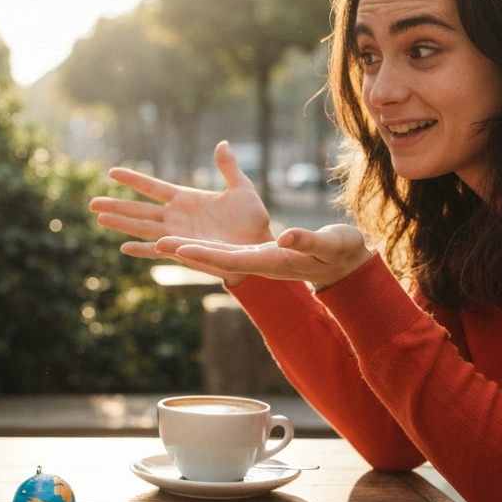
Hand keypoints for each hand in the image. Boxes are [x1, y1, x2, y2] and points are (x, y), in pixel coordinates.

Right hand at [88, 141, 273, 283]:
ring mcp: (177, 234)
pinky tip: (124, 248)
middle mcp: (176, 217)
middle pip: (139, 210)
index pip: (152, 187)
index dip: (133, 180)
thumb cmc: (252, 220)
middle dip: (116, 206)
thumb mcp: (241, 189)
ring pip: (143, 228)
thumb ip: (228, 169)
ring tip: (100, 219)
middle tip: (91, 203)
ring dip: (122, 224)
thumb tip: (222, 144)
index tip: (112, 172)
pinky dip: (143, 251)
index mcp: (186, 199)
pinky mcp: (184, 251)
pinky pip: (158, 252)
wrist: (259, 246)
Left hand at [154, 224, 373, 289]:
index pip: (232, 260)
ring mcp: (255, 259)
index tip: (181, 250)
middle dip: (187, 252)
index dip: (205, 255)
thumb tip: (285, 237)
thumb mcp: (328, 244)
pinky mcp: (257, 253)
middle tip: (157, 244)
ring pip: (216, 253)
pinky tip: (185, 241)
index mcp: (271, 262)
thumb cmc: (339, 252)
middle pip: (215, 258)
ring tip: (159, 241)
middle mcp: (257, 263)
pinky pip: (224, 249)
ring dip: (189, 248)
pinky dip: (203, 245)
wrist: (344, 262)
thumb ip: (307, 241)